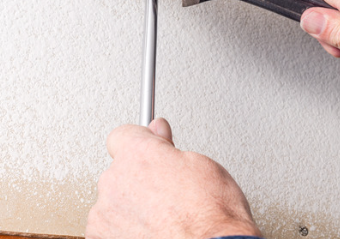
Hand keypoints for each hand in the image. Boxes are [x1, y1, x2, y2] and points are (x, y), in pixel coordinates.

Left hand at [86, 118, 261, 238]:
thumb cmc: (211, 215)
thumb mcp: (202, 165)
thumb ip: (170, 147)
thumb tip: (160, 134)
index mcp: (138, 154)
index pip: (123, 135)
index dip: (141, 142)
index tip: (151, 148)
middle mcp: (115, 181)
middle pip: (119, 171)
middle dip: (140, 178)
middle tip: (169, 192)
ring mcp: (105, 215)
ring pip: (114, 202)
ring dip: (132, 207)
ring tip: (164, 218)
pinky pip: (110, 229)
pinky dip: (126, 231)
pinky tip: (153, 233)